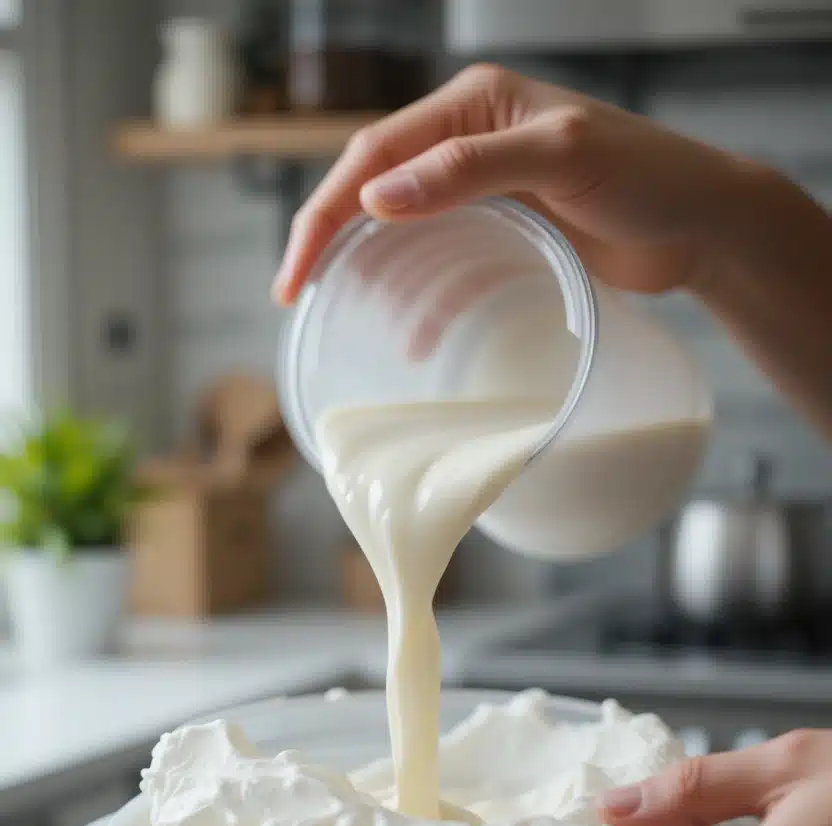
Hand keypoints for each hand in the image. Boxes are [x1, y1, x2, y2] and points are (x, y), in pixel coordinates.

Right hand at [273, 63, 745, 305]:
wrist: (703, 224)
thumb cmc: (647, 175)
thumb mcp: (556, 157)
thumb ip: (466, 169)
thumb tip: (377, 197)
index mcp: (473, 104)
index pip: (374, 153)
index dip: (326, 211)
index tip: (297, 272)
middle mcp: (470, 138)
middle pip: (376, 187)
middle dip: (332, 240)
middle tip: (298, 294)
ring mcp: (488, 185)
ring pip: (405, 227)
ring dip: (375, 270)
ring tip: (347, 314)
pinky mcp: (507, 228)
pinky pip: (446, 259)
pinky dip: (425, 293)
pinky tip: (415, 331)